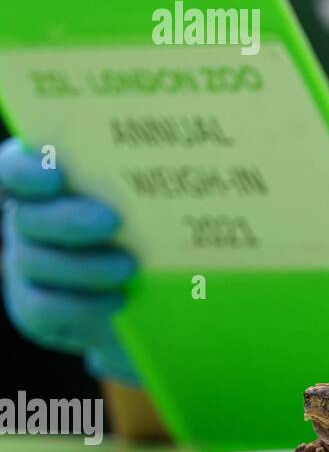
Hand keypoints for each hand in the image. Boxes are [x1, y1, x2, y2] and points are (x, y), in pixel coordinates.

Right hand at [0, 138, 138, 383]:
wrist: (160, 292)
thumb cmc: (161, 224)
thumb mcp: (156, 197)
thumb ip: (151, 176)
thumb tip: (188, 143)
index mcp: (48, 179)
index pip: (16, 168)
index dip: (26, 170)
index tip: (55, 176)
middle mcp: (29, 219)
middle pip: (26, 217)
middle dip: (66, 220)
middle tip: (112, 222)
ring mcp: (27, 263)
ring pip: (32, 263)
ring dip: (82, 265)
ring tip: (129, 267)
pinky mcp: (34, 306)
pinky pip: (41, 308)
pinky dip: (80, 305)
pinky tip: (118, 300)